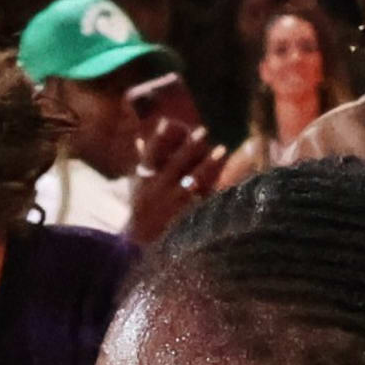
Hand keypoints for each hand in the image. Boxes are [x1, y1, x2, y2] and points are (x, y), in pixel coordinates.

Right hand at [126, 117, 226, 243]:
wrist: (141, 243)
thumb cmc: (141, 209)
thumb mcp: (137, 185)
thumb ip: (141, 162)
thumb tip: (139, 139)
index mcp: (144, 179)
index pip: (150, 154)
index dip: (159, 138)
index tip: (168, 121)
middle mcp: (156, 189)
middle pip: (174, 164)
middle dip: (189, 146)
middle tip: (203, 130)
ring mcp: (171, 204)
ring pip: (191, 180)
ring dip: (207, 164)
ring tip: (222, 149)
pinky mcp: (184, 216)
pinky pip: (201, 199)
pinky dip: (213, 188)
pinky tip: (227, 178)